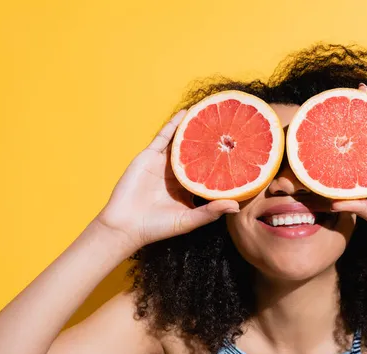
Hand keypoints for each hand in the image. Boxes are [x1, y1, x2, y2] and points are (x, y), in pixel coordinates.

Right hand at [96, 111, 239, 249]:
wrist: (125, 224)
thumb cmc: (157, 227)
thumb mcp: (188, 221)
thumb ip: (210, 212)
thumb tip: (236, 206)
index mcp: (188, 189)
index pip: (208, 172)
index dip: (222, 164)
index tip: (241, 153)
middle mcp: (177, 175)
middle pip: (197, 154)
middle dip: (211, 142)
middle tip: (230, 128)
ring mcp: (163, 164)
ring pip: (182, 142)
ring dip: (194, 129)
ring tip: (211, 114)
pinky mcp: (150, 155)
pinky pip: (164, 137)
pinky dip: (174, 124)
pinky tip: (186, 113)